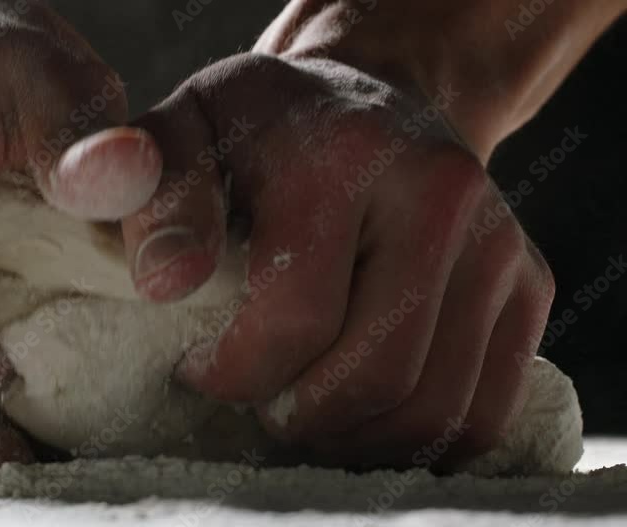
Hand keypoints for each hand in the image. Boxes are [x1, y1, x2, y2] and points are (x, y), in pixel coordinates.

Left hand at [51, 47, 554, 468]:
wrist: (368, 100)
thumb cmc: (263, 129)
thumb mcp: (189, 131)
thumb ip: (158, 198)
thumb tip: (165, 283)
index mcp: (345, 156)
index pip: (298, 316)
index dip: (236, 372)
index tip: (199, 369)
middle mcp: (441, 193)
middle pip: (376, 376)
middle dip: (299, 418)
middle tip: (257, 402)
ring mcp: (497, 241)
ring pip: (433, 410)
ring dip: (354, 440)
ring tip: (303, 411)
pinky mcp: (529, 283)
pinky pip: (483, 413)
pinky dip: (414, 443)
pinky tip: (359, 420)